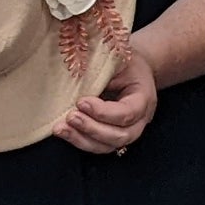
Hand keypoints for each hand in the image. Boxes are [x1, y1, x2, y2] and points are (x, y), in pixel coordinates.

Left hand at [54, 38, 159, 155]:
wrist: (132, 71)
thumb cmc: (124, 62)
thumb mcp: (119, 58)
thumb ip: (104, 69)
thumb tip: (76, 72)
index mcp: (144, 98)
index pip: (128, 112)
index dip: (104, 112)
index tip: (81, 101)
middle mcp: (140, 120)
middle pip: (121, 135)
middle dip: (92, 128)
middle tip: (71, 116)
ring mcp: (128, 131)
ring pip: (108, 146)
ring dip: (82, 139)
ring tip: (61, 128)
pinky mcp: (112, 136)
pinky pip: (97, 146)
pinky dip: (79, 141)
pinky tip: (63, 131)